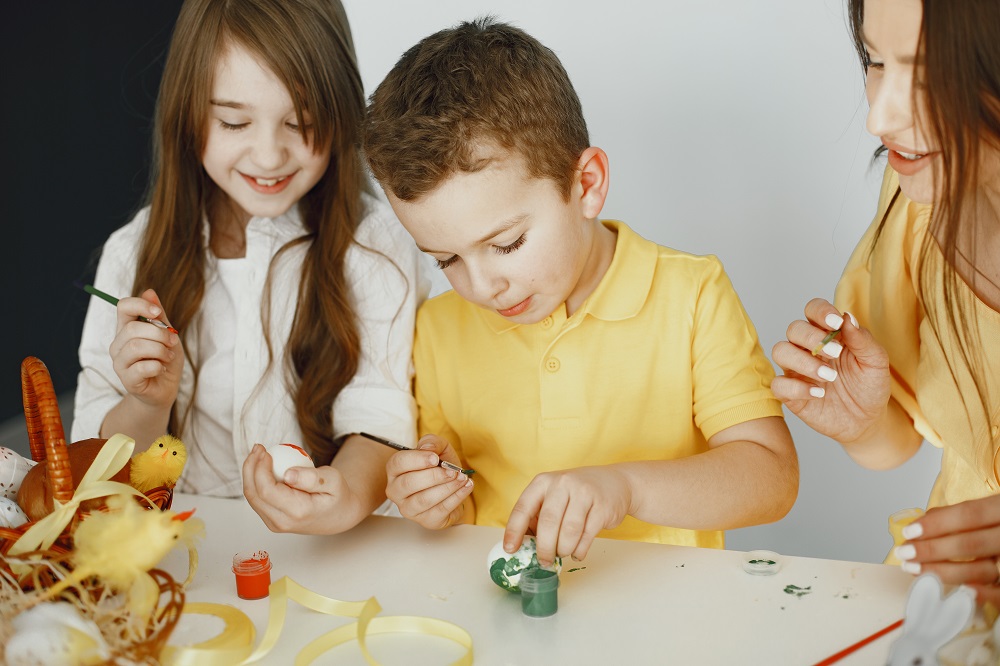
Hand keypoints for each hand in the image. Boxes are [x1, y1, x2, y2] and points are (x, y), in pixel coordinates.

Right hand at [109, 288, 182, 409]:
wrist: (165, 389)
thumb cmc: (165, 359)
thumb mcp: (167, 335)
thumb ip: (159, 317)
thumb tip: (149, 292)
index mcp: (127, 329)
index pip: (123, 307)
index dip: (140, 305)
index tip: (158, 313)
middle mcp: (118, 344)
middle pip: (132, 328)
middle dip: (159, 333)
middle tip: (173, 341)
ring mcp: (120, 363)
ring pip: (136, 347)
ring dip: (160, 350)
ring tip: (168, 356)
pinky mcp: (127, 380)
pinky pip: (142, 367)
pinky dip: (158, 366)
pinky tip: (161, 368)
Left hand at [242, 444, 361, 533]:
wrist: (338, 516)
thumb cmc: (337, 496)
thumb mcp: (334, 481)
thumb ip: (312, 478)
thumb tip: (288, 474)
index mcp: (297, 512)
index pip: (267, 491)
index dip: (260, 469)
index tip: (265, 451)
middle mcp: (282, 522)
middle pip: (254, 494)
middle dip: (251, 468)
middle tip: (258, 448)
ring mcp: (275, 524)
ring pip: (252, 497)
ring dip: (250, 473)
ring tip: (258, 453)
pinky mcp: (271, 520)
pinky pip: (257, 499)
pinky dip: (255, 480)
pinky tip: (262, 465)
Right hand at [385, 434, 472, 529]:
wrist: (453, 487)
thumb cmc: (441, 466)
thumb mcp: (438, 448)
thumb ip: (432, 443)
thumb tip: (427, 449)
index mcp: (395, 470)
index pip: (397, 463)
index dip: (417, 460)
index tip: (435, 458)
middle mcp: (396, 491)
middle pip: (408, 484)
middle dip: (434, 476)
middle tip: (452, 471)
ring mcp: (409, 508)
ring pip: (424, 500)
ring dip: (447, 487)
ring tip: (462, 478)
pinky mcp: (426, 520)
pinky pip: (440, 510)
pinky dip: (456, 497)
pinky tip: (466, 487)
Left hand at [504, 466, 630, 567]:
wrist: (615, 483)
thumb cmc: (576, 494)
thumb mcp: (553, 497)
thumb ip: (537, 517)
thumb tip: (521, 546)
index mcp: (543, 482)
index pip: (523, 508)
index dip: (514, 531)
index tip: (510, 549)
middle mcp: (563, 484)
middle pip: (548, 522)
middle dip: (544, 548)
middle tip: (543, 561)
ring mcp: (584, 494)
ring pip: (569, 531)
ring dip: (563, 549)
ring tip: (562, 553)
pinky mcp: (602, 507)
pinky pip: (587, 536)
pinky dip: (579, 550)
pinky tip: (577, 552)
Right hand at [771, 298, 890, 442]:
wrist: (868, 420)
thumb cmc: (869, 386)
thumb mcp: (876, 362)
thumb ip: (863, 339)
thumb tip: (848, 317)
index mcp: (827, 334)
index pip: (813, 310)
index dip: (820, 311)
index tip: (835, 322)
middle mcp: (807, 348)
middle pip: (794, 328)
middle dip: (812, 338)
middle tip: (835, 354)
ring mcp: (796, 370)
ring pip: (780, 351)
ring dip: (803, 361)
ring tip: (828, 377)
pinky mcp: (790, 393)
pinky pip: (778, 384)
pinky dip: (796, 387)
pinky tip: (818, 394)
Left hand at [894, 495, 999, 606]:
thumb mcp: (992, 506)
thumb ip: (963, 514)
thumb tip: (922, 522)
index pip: (969, 514)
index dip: (937, 523)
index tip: (908, 532)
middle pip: (971, 544)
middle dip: (932, 551)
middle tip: (904, 554)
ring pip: (982, 570)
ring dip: (945, 573)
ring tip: (917, 570)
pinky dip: (983, 595)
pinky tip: (959, 592)